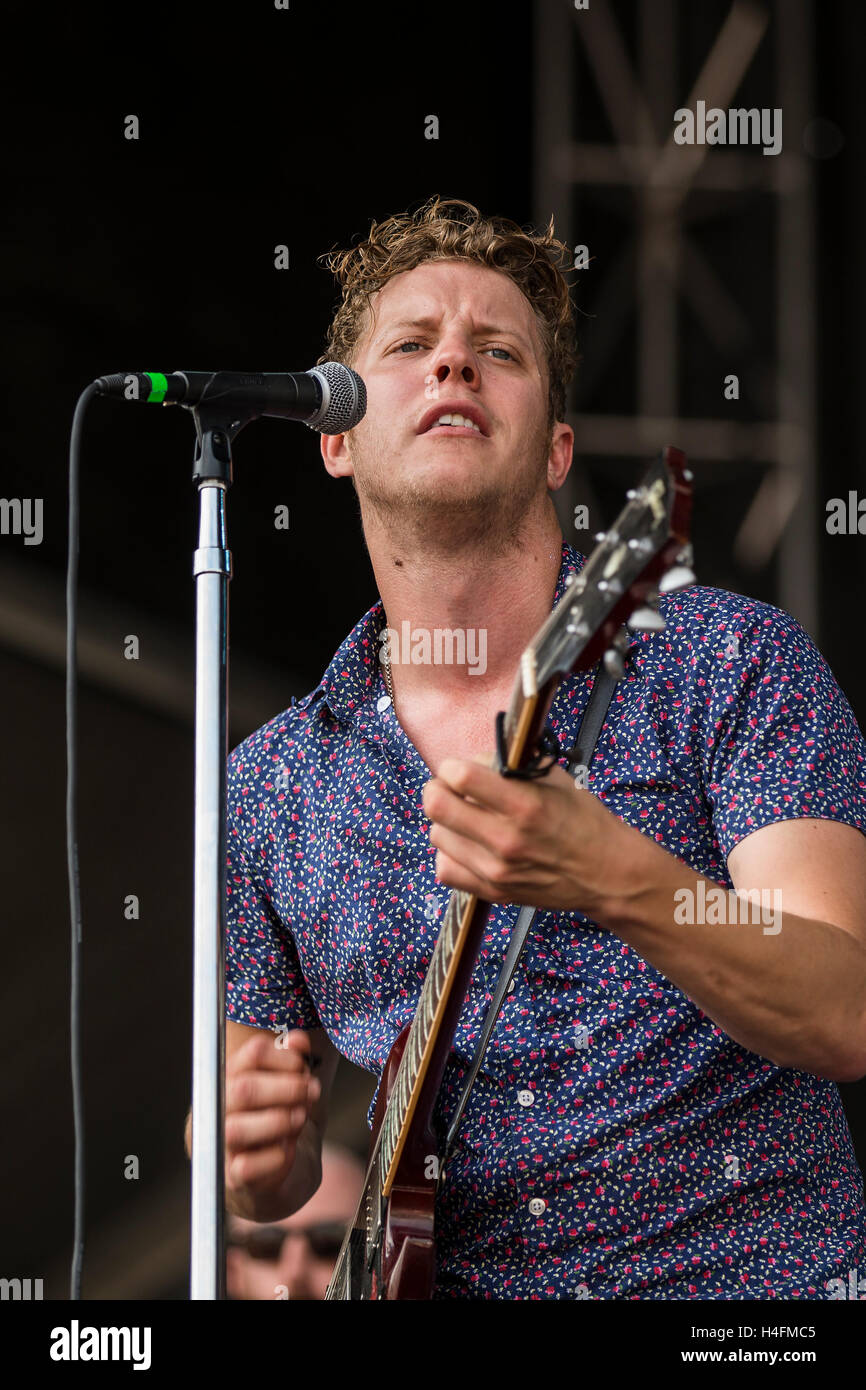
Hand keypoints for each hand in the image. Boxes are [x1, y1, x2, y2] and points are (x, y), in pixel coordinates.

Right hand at [224, 1029, 320, 1199]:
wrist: (272, 1179)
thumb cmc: (277, 1122)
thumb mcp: (286, 1087)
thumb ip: (292, 1059)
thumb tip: (297, 1039)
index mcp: (227, 1079)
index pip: (251, 1055)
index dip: (284, 1057)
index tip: (303, 1066)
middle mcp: (215, 1110)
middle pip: (243, 1090)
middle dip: (287, 1088)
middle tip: (311, 1091)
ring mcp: (219, 1146)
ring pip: (237, 1129)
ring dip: (279, 1121)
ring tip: (299, 1119)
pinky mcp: (232, 1179)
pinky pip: (248, 1168)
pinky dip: (276, 1157)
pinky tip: (287, 1150)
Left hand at [422, 755, 629, 916]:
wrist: (606, 874)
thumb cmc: (584, 821)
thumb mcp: (556, 780)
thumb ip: (513, 766)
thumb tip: (474, 760)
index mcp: (525, 805)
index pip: (460, 776)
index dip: (453, 766)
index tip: (458, 768)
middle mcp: (506, 839)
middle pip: (436, 806)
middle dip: (438, 788)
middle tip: (450, 788)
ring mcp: (496, 870)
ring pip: (437, 835)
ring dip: (446, 822)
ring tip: (467, 818)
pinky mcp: (493, 892)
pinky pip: (444, 868)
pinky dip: (451, 853)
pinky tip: (469, 845)